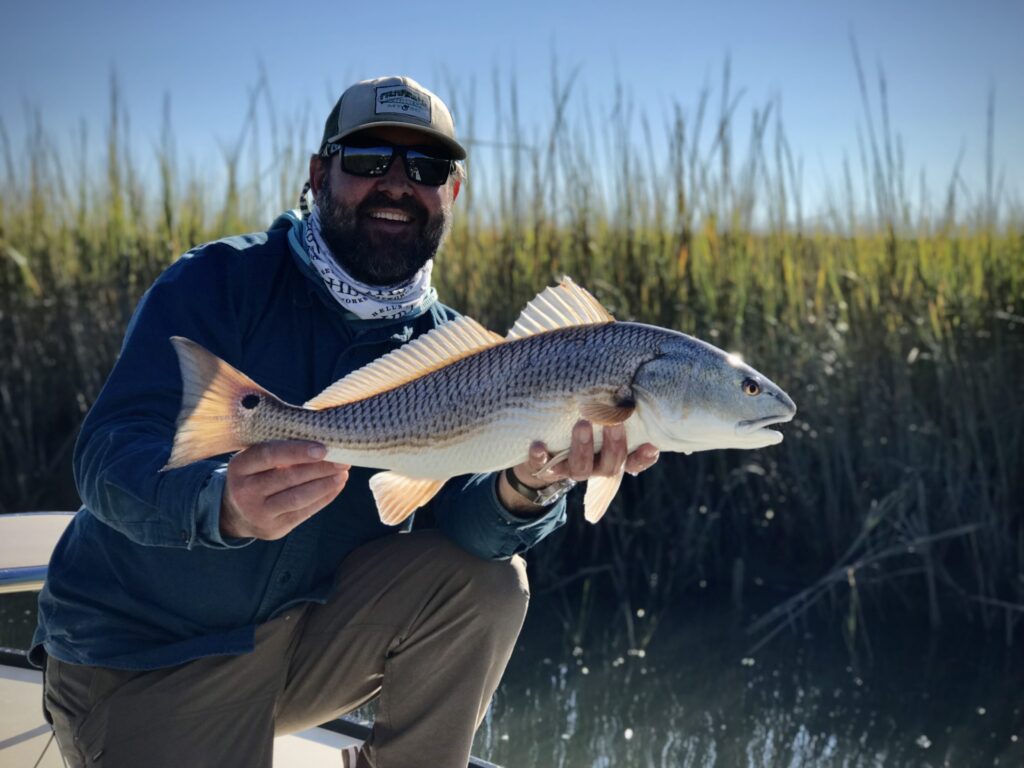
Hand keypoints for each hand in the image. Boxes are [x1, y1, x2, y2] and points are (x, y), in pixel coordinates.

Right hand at [221, 440, 349, 539]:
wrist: (235, 512)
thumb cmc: (254, 475)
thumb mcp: (254, 460)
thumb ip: (279, 449)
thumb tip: (323, 439)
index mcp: (240, 467)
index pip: (269, 455)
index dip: (297, 451)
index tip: (323, 448)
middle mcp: (245, 492)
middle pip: (288, 478)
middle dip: (320, 468)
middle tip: (343, 460)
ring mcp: (258, 513)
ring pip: (298, 498)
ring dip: (325, 485)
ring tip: (342, 474)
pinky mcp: (273, 529)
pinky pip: (303, 513)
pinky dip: (323, 498)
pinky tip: (336, 486)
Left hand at [499, 421, 659, 512]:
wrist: (543, 455)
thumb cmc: (581, 428)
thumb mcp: (600, 422)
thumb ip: (615, 409)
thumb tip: (632, 381)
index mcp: (610, 459)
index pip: (633, 463)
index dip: (643, 458)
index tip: (651, 445)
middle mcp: (593, 468)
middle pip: (610, 466)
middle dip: (614, 445)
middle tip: (614, 422)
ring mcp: (568, 469)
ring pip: (580, 467)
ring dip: (582, 446)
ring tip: (582, 424)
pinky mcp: (543, 467)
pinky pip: (540, 466)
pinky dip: (539, 457)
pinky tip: (538, 445)